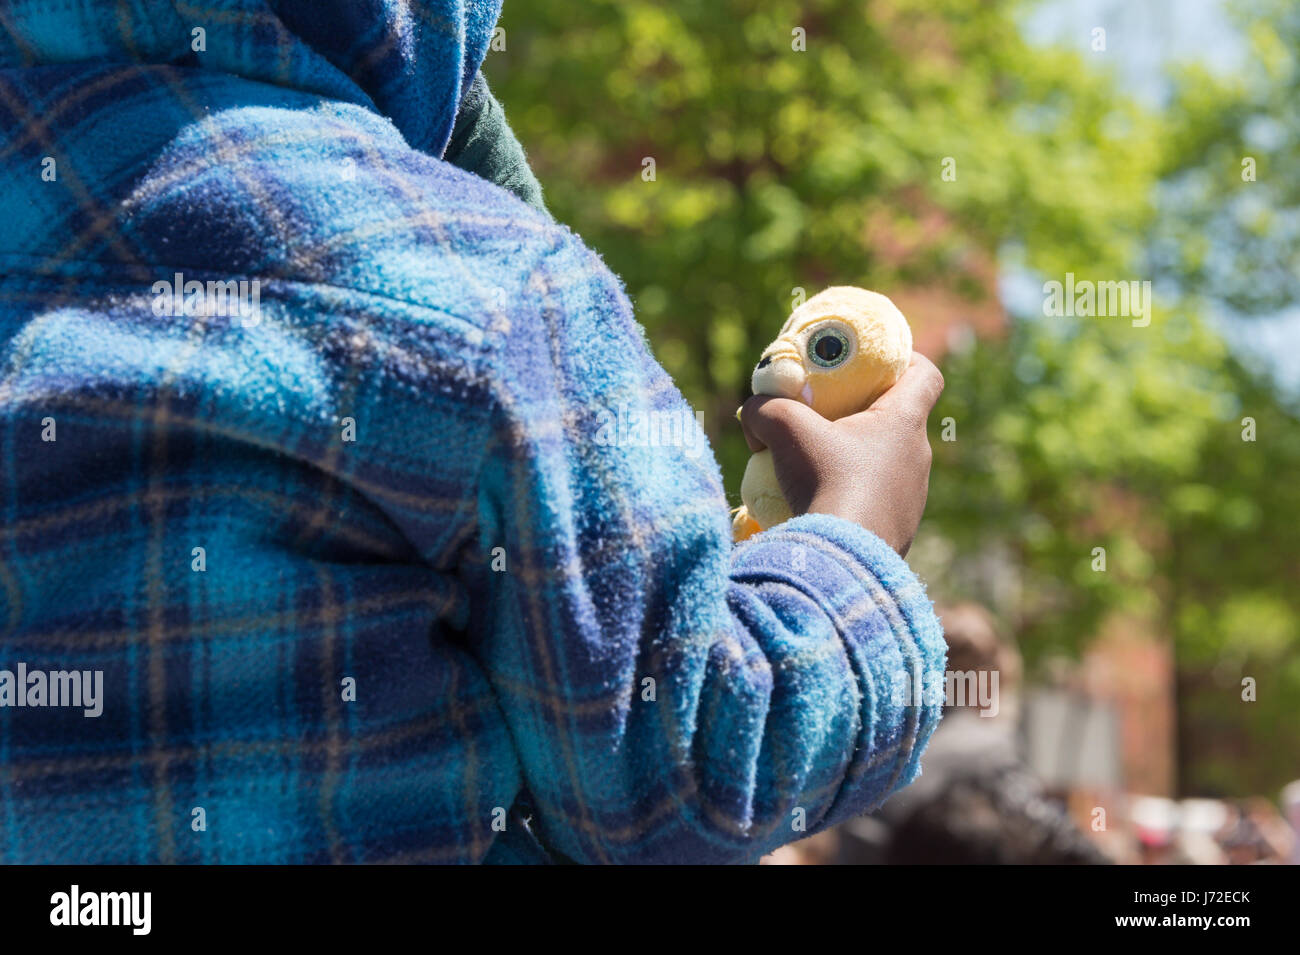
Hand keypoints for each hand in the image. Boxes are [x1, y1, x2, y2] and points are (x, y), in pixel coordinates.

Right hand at [738, 353, 943, 555]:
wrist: (842, 560)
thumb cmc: (824, 482)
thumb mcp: (784, 431)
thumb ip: (765, 408)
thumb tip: (754, 410)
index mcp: (904, 423)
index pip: (926, 376)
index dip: (906, 360)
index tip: (876, 364)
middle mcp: (918, 457)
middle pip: (899, 420)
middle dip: (864, 412)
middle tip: (828, 413)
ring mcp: (913, 498)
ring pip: (887, 463)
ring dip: (857, 457)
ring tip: (816, 464)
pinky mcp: (899, 530)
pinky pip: (878, 500)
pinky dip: (854, 495)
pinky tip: (822, 502)